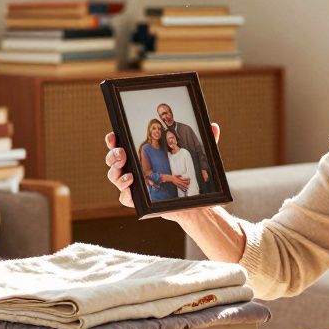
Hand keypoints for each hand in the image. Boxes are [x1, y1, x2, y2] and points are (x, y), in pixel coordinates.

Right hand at [105, 123, 220, 209]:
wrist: (191, 202)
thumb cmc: (187, 176)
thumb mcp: (196, 157)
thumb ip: (203, 142)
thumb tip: (214, 126)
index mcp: (141, 155)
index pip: (120, 144)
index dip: (113, 140)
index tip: (114, 135)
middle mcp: (133, 169)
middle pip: (113, 160)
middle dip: (113, 156)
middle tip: (122, 154)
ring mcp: (133, 185)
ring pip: (115, 178)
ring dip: (117, 175)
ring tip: (130, 175)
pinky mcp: (138, 200)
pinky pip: (124, 198)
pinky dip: (125, 193)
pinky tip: (132, 188)